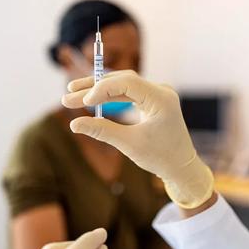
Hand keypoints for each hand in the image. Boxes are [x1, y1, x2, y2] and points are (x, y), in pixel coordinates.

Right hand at [62, 70, 213, 208]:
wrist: (181, 167)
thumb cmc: (160, 157)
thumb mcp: (129, 144)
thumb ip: (102, 130)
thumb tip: (74, 124)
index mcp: (162, 99)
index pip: (127, 83)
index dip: (101, 89)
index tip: (82, 102)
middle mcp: (161, 91)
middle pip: (122, 80)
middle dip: (94, 88)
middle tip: (68, 96)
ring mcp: (157, 94)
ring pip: (122, 85)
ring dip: (99, 91)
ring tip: (73, 95)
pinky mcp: (152, 100)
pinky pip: (128, 93)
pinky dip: (109, 97)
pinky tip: (90, 100)